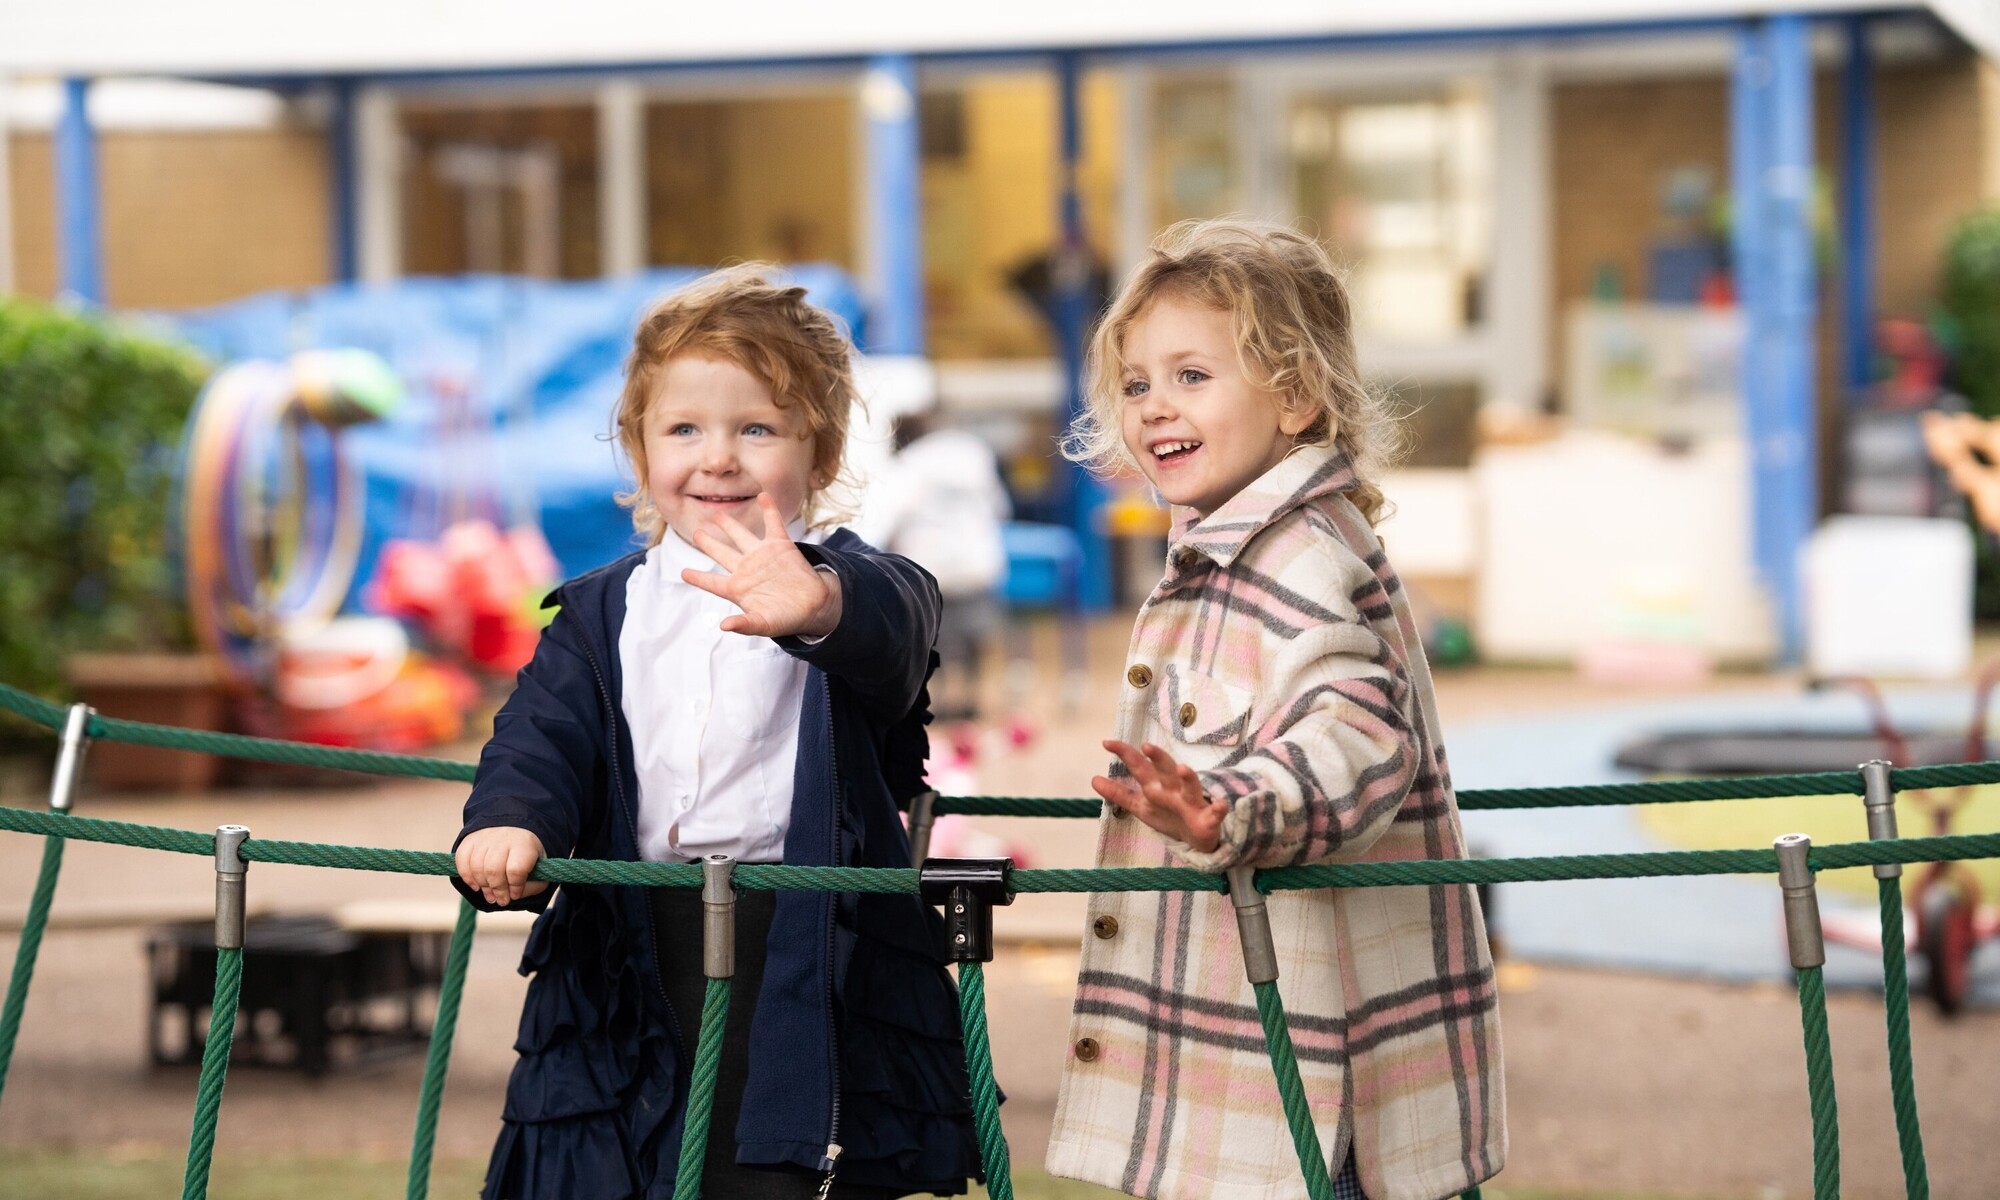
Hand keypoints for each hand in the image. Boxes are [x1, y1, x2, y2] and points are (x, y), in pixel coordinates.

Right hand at [456, 826, 548, 905]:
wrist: (517, 831)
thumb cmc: (528, 856)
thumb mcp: (540, 870)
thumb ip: (530, 886)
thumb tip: (512, 896)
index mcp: (524, 844)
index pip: (516, 869)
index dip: (514, 887)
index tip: (515, 894)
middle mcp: (503, 837)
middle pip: (493, 869)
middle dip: (497, 890)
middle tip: (501, 900)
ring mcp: (485, 837)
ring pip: (476, 866)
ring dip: (482, 886)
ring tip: (490, 895)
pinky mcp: (471, 839)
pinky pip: (461, 859)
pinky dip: (466, 877)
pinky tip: (476, 886)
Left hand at [683, 494, 842, 638]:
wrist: (813, 607)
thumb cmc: (786, 618)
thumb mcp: (763, 625)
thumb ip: (744, 625)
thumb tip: (723, 627)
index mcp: (737, 589)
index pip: (712, 582)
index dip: (698, 577)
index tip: (683, 573)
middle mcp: (746, 569)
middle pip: (721, 553)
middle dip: (708, 543)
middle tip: (696, 533)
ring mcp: (762, 555)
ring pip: (741, 535)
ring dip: (729, 524)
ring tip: (717, 514)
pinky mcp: (780, 546)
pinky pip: (772, 523)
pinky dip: (769, 509)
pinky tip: (763, 496)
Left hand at [1090, 740, 1228, 853]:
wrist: (1196, 838)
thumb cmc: (1168, 816)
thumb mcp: (1141, 806)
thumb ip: (1119, 793)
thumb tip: (1094, 780)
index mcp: (1157, 786)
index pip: (1139, 766)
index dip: (1125, 754)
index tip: (1106, 742)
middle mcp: (1174, 790)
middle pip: (1165, 770)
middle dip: (1158, 758)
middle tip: (1146, 745)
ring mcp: (1192, 803)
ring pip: (1191, 787)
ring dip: (1188, 777)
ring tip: (1182, 768)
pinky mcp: (1208, 819)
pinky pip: (1215, 813)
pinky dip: (1219, 809)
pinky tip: (1221, 805)